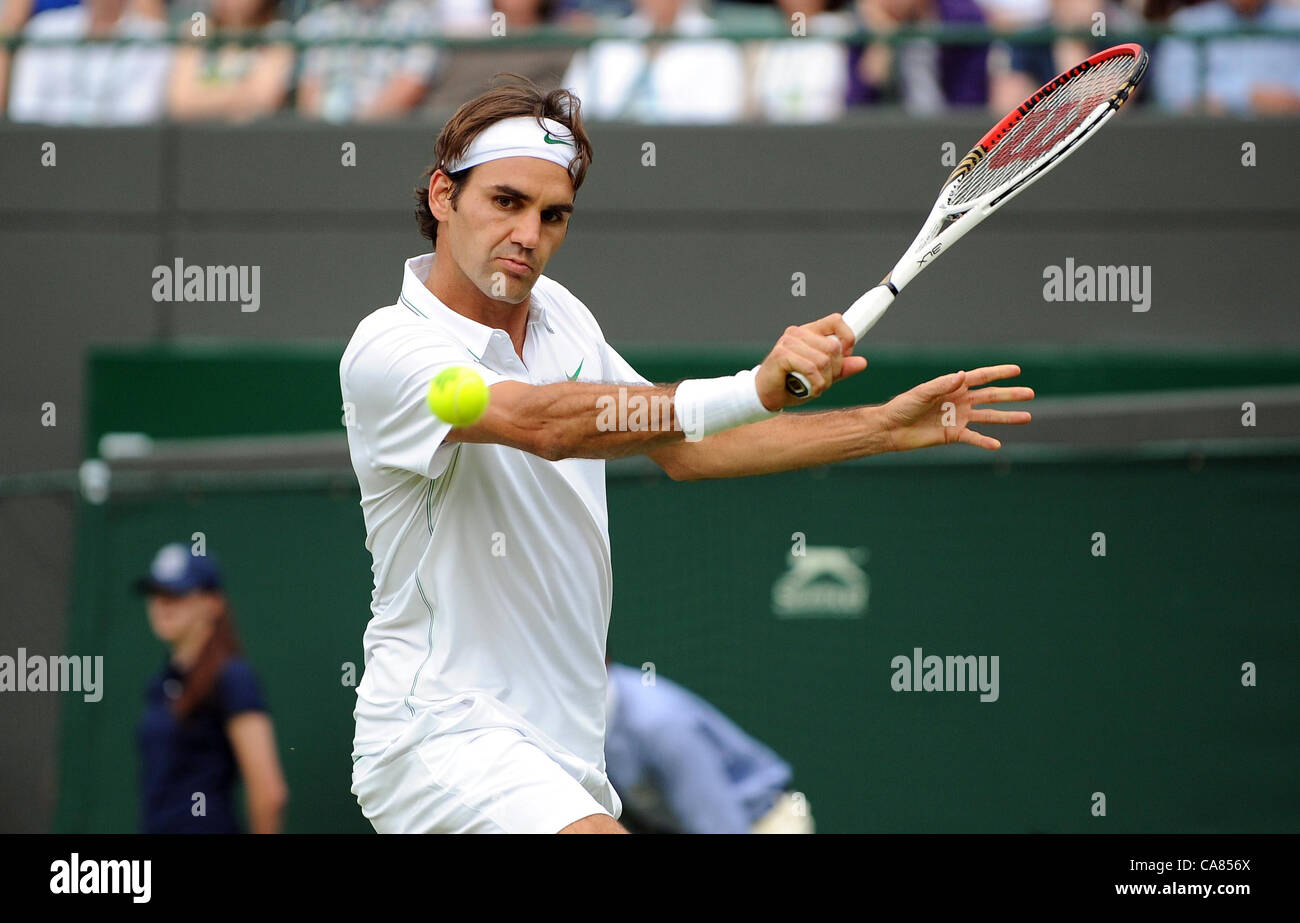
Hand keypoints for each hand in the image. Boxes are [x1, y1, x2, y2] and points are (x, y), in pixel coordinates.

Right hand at [754, 313, 868, 410]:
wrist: (766, 396)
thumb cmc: (791, 384)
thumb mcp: (822, 376)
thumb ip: (840, 368)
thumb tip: (862, 362)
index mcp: (809, 332)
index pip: (836, 321)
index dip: (847, 338)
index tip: (845, 356)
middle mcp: (798, 333)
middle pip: (833, 347)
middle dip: (834, 370)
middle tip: (823, 382)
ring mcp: (789, 342)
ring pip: (824, 360)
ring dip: (824, 380)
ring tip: (814, 387)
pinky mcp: (782, 354)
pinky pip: (811, 368)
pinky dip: (815, 384)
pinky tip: (810, 390)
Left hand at [882, 365, 1033, 451]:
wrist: (891, 428)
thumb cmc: (903, 406)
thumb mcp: (922, 393)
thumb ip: (942, 385)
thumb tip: (962, 375)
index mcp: (953, 386)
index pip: (981, 377)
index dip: (999, 373)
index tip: (1017, 370)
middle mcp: (960, 401)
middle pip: (991, 397)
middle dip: (1010, 395)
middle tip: (1031, 393)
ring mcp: (959, 418)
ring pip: (988, 417)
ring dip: (1008, 417)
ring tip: (1027, 417)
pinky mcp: (953, 434)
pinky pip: (973, 438)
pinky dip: (984, 441)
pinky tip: (997, 445)